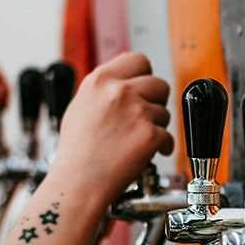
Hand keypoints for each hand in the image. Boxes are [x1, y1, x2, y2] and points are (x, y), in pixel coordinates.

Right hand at [48, 52, 172, 208]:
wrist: (77, 184)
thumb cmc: (76, 154)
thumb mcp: (80, 107)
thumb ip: (104, 92)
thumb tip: (124, 84)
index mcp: (100, 81)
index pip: (137, 60)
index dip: (144, 75)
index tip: (143, 88)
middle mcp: (119, 92)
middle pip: (158, 84)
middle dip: (156, 102)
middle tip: (145, 117)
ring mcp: (136, 113)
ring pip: (165, 112)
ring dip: (156, 126)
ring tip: (136, 141)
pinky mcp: (149, 136)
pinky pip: (168, 137)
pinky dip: (162, 147)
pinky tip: (147, 154)